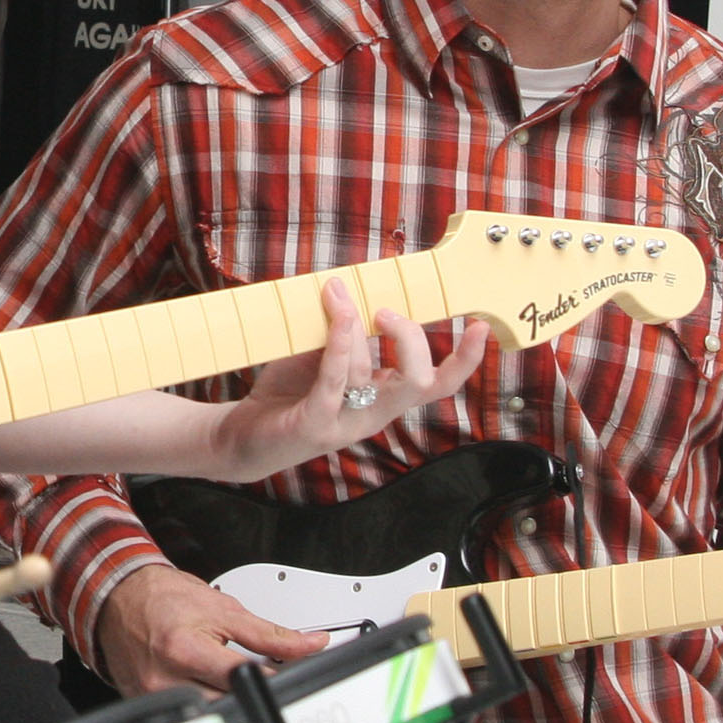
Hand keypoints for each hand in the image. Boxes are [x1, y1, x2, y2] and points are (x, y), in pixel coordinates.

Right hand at [96, 563, 326, 694]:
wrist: (120, 598)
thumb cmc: (163, 599)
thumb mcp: (223, 609)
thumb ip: (270, 633)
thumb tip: (309, 645)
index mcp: (185, 650)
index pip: (244, 678)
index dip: (270, 678)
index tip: (284, 675)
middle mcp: (165, 679)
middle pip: (227, 703)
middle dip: (248, 692)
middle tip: (252, 674)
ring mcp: (153, 697)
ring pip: (209, 715)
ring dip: (226, 701)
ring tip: (223, 676)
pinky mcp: (146, 705)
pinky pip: (186, 715)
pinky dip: (202, 703)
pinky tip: (200, 684)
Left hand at [207, 285, 489, 483]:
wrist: (242, 436)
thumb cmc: (287, 393)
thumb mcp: (322, 357)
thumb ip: (346, 333)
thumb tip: (355, 286)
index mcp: (384, 398)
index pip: (438, 384)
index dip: (466, 360)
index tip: (480, 325)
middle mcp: (373, 415)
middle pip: (421, 382)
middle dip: (412, 339)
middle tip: (384, 311)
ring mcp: (346, 424)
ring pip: (370, 374)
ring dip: (354, 327)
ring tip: (334, 296)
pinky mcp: (315, 425)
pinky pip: (335, 379)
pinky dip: (340, 342)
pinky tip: (337, 315)